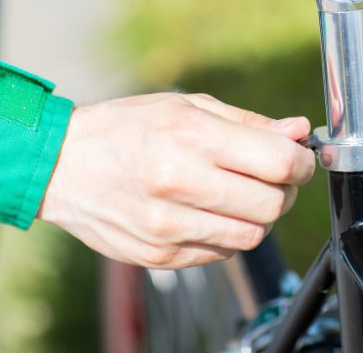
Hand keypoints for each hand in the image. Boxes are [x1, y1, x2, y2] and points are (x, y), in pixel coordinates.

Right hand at [38, 93, 314, 268]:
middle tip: (271, 178)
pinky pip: (221, 254)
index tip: (299, 159)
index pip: (278, 161)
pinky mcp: (159, 256)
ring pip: (251, 235)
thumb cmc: (127, 127)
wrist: (60, 166)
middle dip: (284, 191)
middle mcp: (179, 182)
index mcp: (191, 136)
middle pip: (272, 204)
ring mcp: (168, 226)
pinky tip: (208, 212)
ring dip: (258, 217)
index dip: (302, 162)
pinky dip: (227, 235)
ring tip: (239, 195)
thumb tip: (299, 132)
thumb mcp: (186, 106)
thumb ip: (247, 123)